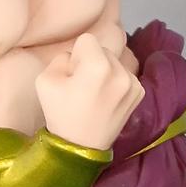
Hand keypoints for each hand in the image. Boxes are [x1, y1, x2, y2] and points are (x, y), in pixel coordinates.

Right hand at [35, 33, 144, 150]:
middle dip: (93, 61)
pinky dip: (116, 82)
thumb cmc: (60, 113)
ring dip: (106, 71)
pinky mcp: (139, 93)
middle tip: (83, 86)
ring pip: (115, 62)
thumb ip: (62, 57)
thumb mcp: (45, 80)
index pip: (87, 40)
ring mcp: (133, 83)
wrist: (81, 146)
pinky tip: (107, 99)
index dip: (76, 56)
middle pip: (104, 50)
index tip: (73, 75)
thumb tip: (77, 56)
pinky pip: (125, 75)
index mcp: (98, 66)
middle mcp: (121, 72)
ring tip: (96, 94)